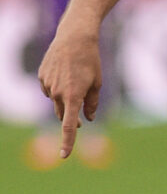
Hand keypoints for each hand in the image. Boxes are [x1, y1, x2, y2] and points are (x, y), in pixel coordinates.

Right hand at [38, 29, 102, 158]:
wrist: (74, 37)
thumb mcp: (97, 83)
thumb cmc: (90, 60)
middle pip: (62, 114)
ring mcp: (47, 84)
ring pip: (56, 101)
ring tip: (76, 81)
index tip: (64, 155)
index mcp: (73, 96)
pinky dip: (57, 88)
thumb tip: (88, 119)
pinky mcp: (41, 77)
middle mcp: (57, 93)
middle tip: (80, 120)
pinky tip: (65, 75)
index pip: (68, 125)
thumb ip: (92, 103)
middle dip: (71, 119)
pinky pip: (49, 90)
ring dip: (65, 99)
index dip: (68, 141)